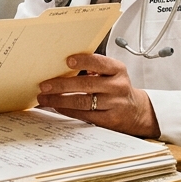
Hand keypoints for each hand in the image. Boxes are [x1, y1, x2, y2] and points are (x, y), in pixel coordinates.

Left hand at [37, 53, 159, 137]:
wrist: (136, 111)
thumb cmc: (116, 87)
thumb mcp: (112, 73)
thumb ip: (94, 67)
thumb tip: (62, 65)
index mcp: (117, 70)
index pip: (100, 63)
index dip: (83, 61)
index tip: (67, 61)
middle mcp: (117, 86)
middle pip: (86, 84)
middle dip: (62, 84)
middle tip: (44, 85)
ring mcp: (114, 104)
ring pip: (82, 102)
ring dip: (59, 100)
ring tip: (44, 98)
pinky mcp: (109, 120)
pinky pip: (84, 115)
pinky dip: (68, 110)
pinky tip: (57, 106)